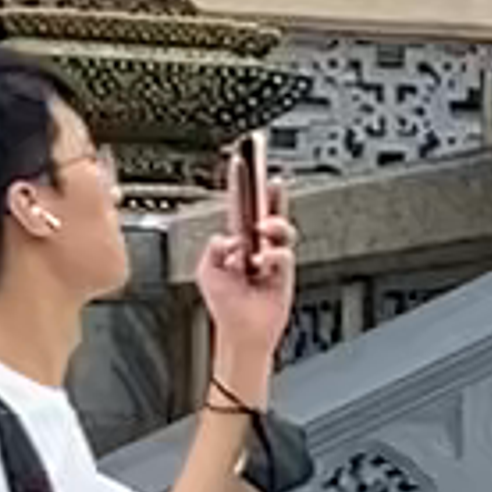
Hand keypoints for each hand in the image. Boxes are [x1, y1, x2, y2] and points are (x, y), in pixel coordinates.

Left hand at [196, 192, 295, 391]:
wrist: (241, 332)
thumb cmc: (225, 306)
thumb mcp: (206, 272)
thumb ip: (213, 249)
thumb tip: (230, 237)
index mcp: (236, 240)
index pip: (240, 204)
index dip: (242, 182)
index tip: (241, 160)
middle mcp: (256, 244)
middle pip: (266, 208)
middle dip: (269, 192)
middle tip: (270, 178)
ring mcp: (272, 256)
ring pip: (280, 226)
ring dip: (273, 225)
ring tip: (263, 231)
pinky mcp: (285, 272)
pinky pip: (284, 253)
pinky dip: (273, 256)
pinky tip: (262, 264)